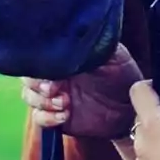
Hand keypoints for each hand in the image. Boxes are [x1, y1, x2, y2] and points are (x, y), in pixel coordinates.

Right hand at [20, 43, 144, 138]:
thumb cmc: (123, 75)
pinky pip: (39, 118)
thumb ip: (89, 48)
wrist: (131, 108)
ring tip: (64, 103)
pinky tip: (64, 115)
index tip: (53, 73)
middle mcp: (54, 74)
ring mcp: (53, 96)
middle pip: (28, 76)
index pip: (39, 55)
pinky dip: (47, 118)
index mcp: (64, 57)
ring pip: (29, 96)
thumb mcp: (110, 55)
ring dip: (42, 101)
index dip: (40, 64)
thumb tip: (71, 41)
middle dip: (37, 84)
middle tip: (54, 90)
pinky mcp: (56, 117)